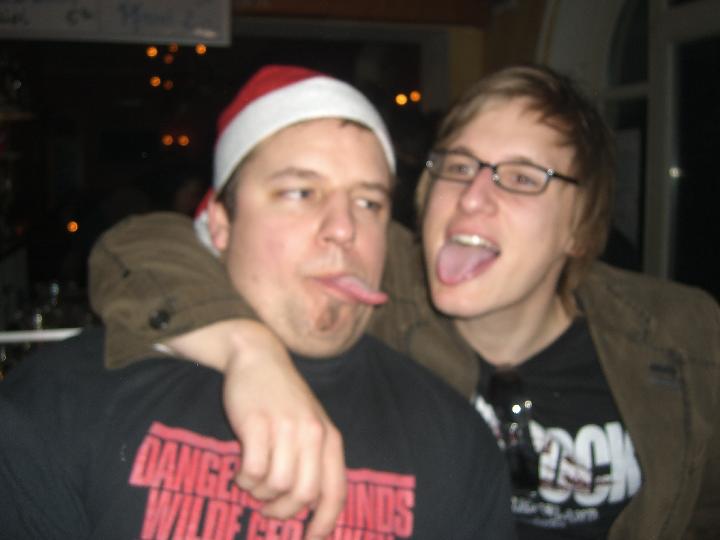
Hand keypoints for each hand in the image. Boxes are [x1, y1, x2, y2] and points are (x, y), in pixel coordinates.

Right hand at [165, 320, 346, 538]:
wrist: (258, 357)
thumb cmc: (284, 399)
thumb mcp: (311, 425)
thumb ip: (314, 460)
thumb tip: (309, 507)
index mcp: (330, 438)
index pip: (336, 491)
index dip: (325, 523)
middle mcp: (313, 434)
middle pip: (303, 495)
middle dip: (282, 512)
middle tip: (267, 508)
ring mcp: (286, 428)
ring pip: (276, 485)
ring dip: (259, 492)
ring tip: (253, 480)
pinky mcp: (257, 423)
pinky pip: (253, 470)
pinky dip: (244, 479)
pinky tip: (242, 470)